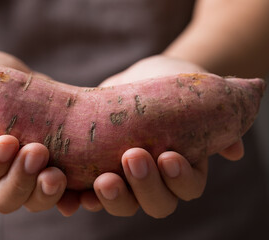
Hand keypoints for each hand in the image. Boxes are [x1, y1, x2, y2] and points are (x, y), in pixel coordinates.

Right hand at [0, 50, 70, 213]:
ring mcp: (30, 174)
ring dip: (47, 192)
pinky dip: (71, 197)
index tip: (8, 142)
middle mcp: (3, 173)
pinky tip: (82, 194)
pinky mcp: (55, 166)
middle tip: (37, 153)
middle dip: (20, 181)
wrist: (11, 80)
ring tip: (58, 175)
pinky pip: (63, 193)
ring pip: (34, 200)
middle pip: (5, 197)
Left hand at [78, 55, 243, 216]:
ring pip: (123, 204)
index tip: (169, 155)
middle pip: (156, 203)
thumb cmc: (174, 85)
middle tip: (133, 157)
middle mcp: (156, 181)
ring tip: (102, 180)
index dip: (180, 178)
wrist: (141, 77)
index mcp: (183, 168)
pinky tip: (71, 196)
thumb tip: (234, 150)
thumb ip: (216, 117)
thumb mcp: (197, 93)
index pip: (187, 187)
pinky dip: (79, 199)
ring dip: (112, 197)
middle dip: (145, 186)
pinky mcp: (97, 171)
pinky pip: (88, 194)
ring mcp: (126, 179)